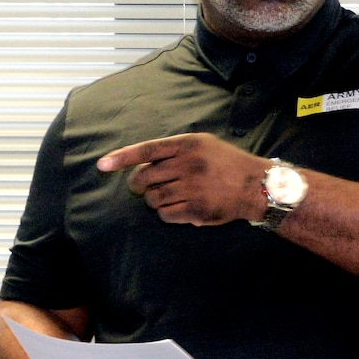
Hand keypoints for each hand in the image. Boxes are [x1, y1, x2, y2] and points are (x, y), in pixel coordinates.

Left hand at [98, 133, 267, 225]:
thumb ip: (174, 150)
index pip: (146, 150)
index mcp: (187, 145)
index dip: (121, 157)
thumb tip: (140, 163)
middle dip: (137, 184)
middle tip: (142, 187)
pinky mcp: (196, 209)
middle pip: (143, 177)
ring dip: (153, 200)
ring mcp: (192, 188)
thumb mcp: (203, 144)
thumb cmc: (226, 163)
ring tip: (168, 196)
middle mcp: (188, 164)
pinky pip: (165, 214)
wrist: (256, 185)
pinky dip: (166, 213)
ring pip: (152, 198)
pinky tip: (178, 208)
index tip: (102, 165)